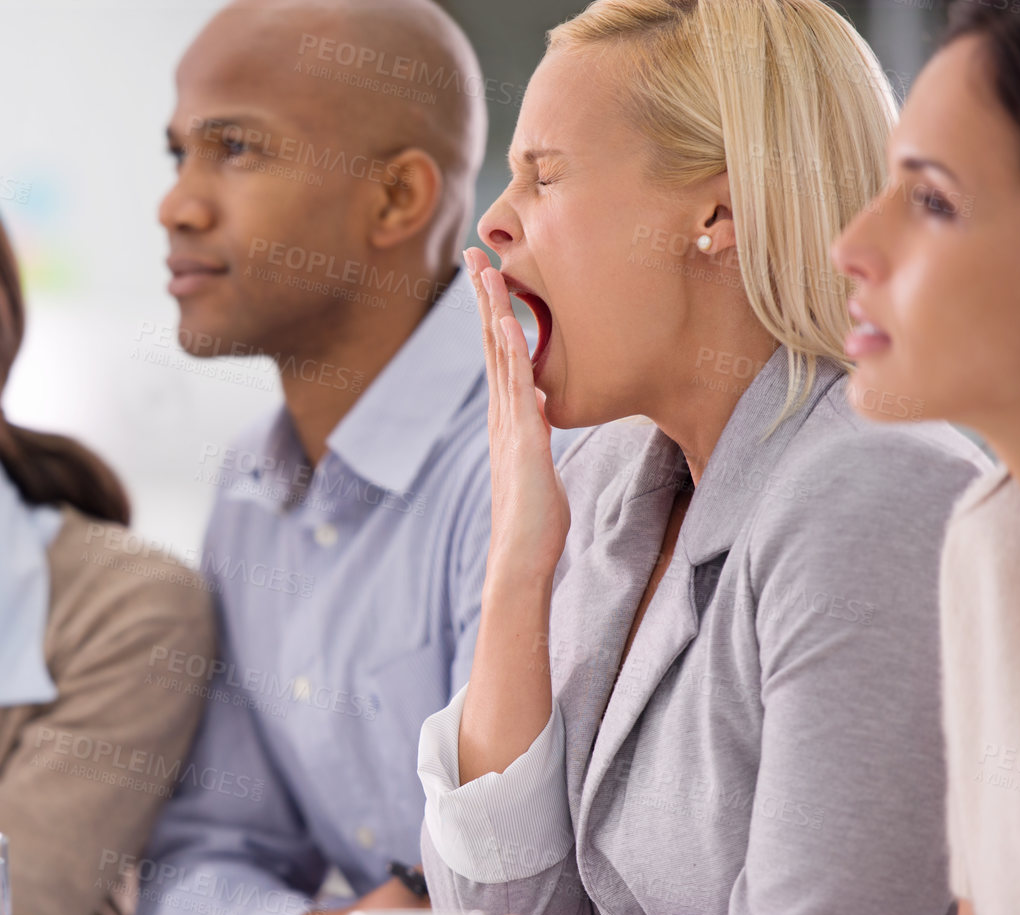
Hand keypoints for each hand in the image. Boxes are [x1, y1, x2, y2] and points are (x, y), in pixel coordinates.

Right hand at [464, 247, 569, 580]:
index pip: (500, 355)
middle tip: (476, 254)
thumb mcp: (542, 466)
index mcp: (509, 418)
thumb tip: (543, 416)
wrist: (522, 556)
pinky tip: (504, 322)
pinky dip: (508, 350)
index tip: (491, 278)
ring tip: (487, 270)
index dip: (494, 314)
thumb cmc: (536, 519)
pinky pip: (515, 384)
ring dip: (492, 309)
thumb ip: (539, 437)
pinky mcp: (522, 436)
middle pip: (491, 343)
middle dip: (484, 297)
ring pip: (498, 354)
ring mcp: (509, 423)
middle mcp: (502, 413)